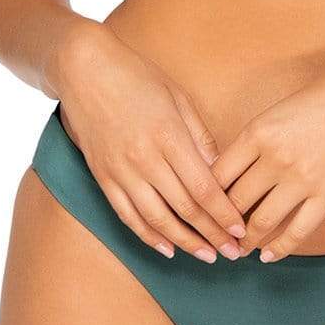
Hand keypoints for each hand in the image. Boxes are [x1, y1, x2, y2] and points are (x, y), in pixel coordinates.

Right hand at [53, 20, 247, 262]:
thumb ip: (199, 136)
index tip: (241, 230)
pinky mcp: (103, 177)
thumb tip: (220, 171)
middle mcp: (144, 159)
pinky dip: (148, 236)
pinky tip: (167, 248)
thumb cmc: (136, 76)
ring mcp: (120, 171)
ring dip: (184, 242)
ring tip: (206, 255)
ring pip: (157, 219)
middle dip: (212, 234)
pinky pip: (127, 215)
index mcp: (169, 136)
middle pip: (185, 208)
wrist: (83, 69)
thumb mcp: (177, 97)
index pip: (204, 188)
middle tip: (233, 252)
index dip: (224, 214)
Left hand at [209, 52, 324, 261]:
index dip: (206, 197)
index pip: (218, 175)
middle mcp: (275, 158)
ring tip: (239, 249)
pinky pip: (297, 231)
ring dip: (247, 240)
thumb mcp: (278, 112)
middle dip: (222, 224)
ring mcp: (302, 179)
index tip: (202, 210)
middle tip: (215, 236)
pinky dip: (279, 248)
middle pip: (235, 201)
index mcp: (257, 132)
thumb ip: (255, 141)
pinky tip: (268, 255)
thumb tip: (233, 175)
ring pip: (262, 221)